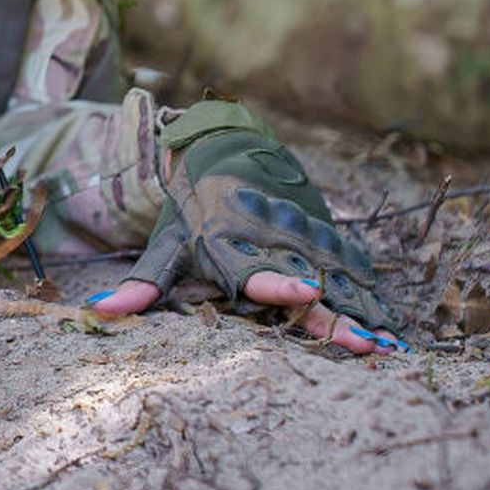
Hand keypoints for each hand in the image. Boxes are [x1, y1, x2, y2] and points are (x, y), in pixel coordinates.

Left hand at [86, 100, 404, 356]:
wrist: (227, 146)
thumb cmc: (191, 207)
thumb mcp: (167, 241)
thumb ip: (143, 282)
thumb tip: (96, 312)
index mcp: (225, 239)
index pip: (251, 267)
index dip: (276, 283)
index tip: (307, 291)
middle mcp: (267, 235)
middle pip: (302, 280)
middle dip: (332, 314)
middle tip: (364, 344)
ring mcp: (299, 231)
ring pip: (333, 274)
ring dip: (361, 307)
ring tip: (388, 341)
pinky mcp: (324, 230)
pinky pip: (350, 265)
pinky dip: (372, 291)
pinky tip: (393, 322)